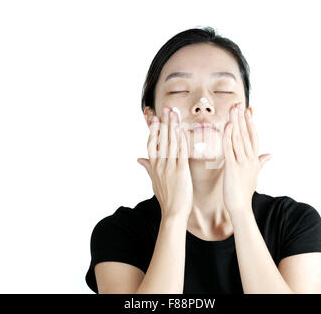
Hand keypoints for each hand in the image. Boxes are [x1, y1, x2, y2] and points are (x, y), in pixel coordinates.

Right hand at [137, 106, 192, 220]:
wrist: (173, 213)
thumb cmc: (166, 198)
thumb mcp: (153, 182)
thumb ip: (147, 168)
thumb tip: (139, 158)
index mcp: (154, 167)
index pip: (151, 144)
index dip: (154, 130)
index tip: (155, 118)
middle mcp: (160, 165)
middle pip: (161, 139)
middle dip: (164, 122)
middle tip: (166, 108)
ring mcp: (170, 167)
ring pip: (170, 142)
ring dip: (172, 126)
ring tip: (173, 113)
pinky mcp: (181, 171)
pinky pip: (180, 152)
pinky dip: (180, 139)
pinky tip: (181, 129)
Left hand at [222, 102, 272, 216]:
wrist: (241, 207)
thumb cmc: (244, 192)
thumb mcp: (255, 175)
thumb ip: (261, 163)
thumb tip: (270, 154)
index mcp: (254, 160)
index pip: (254, 137)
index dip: (251, 123)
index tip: (248, 111)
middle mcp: (250, 159)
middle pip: (247, 135)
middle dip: (242, 119)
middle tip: (239, 104)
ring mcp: (242, 163)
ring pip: (239, 139)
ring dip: (235, 123)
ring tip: (233, 109)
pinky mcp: (232, 168)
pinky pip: (229, 149)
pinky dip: (228, 136)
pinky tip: (227, 126)